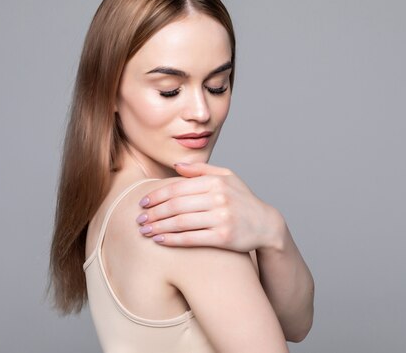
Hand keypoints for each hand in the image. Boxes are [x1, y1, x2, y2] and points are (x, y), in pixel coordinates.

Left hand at [136, 162, 285, 251]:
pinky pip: (191, 238)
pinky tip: (159, 240)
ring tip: (144, 231)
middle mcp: (218, 198)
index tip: (143, 202)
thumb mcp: (228, 177)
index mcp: (216, 181)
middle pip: (176, 205)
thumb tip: (177, 166)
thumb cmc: (242, 200)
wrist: (266, 224)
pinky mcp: (223, 237)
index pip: (178, 187)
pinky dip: (172, 239)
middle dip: (154, 212)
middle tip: (139, 219)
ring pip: (180, 222)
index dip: (157, 195)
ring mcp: (221, 217)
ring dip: (158, 227)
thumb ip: (202, 170)